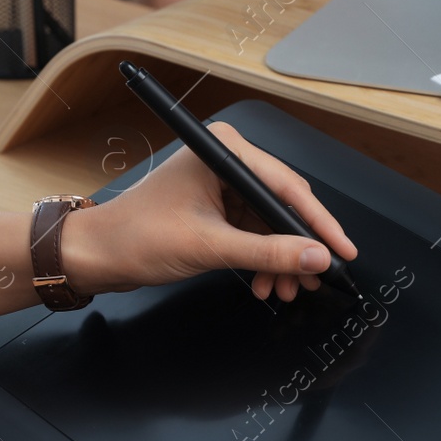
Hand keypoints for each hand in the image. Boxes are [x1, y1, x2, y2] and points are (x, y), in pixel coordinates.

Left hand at [58, 122, 358, 300]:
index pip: (287, 186)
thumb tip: (315, 257)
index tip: (342, 249)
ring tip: (284, 289)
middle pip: (282, 205)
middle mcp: (225, 160)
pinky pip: (254, 233)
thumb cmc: (136, 236)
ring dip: (279, 260)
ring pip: (270, 224)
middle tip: (314, 278)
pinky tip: (264, 282)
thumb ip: (269, 253)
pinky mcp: (216, 205)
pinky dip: (262, 260)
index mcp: (223, 151)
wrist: (97, 255)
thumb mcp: (211, 247)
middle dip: (297, 247)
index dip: (319, 223)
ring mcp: (221, 183)